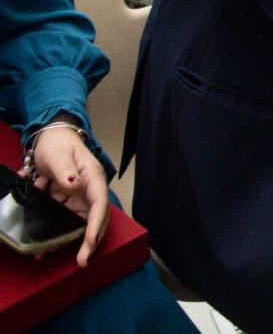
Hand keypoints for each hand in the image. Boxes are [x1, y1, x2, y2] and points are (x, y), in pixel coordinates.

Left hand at [30, 121, 109, 266]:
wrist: (48, 140)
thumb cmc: (57, 144)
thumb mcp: (58, 154)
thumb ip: (65, 169)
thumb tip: (75, 184)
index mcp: (92, 177)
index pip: (99, 202)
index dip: (97, 223)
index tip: (91, 241)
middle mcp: (88, 190)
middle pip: (94, 218)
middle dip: (89, 241)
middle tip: (82, 261)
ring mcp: (77, 198)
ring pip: (77, 223)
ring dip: (66, 239)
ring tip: (48, 254)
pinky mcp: (65, 202)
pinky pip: (61, 220)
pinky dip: (53, 232)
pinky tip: (42, 245)